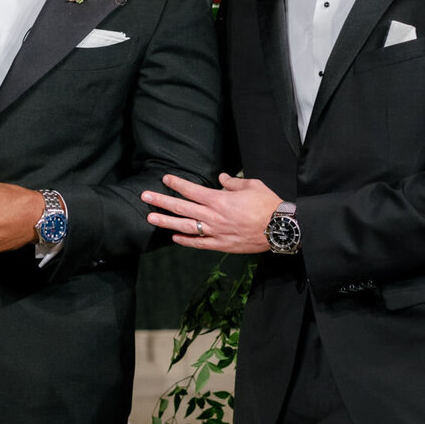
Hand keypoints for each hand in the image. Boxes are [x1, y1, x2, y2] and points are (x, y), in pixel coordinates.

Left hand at [141, 172, 281, 253]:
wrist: (280, 229)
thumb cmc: (267, 205)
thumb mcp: (252, 186)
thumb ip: (232, 182)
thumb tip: (221, 178)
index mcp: (219, 199)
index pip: (191, 190)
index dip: (176, 183)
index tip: (165, 178)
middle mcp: (213, 216)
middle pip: (182, 207)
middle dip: (161, 201)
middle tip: (145, 196)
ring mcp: (215, 232)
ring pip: (185, 226)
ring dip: (166, 221)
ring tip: (150, 217)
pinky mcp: (221, 245)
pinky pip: (199, 244)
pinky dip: (185, 241)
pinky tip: (174, 238)